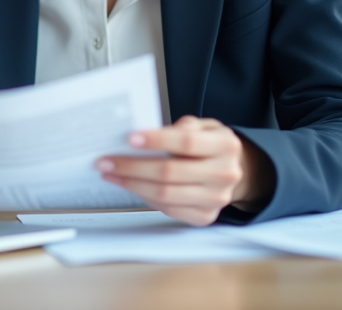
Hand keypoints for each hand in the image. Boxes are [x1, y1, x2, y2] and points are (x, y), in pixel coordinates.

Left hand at [95, 116, 272, 225]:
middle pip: (170, 172)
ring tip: (111, 174)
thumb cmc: (211, 145)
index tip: (130, 138)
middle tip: (106, 161)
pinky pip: (169, 209)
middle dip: (132, 167)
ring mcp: (216, 199)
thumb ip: (184, 127)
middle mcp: (224, 174)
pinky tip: (131, 186)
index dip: (157, 140)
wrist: (236, 172)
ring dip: (132, 184)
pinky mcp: (205, 216)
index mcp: (225, 145)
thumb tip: (149, 133)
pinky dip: (146, 197)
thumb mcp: (204, 126)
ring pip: (165, 194)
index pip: (186, 142)